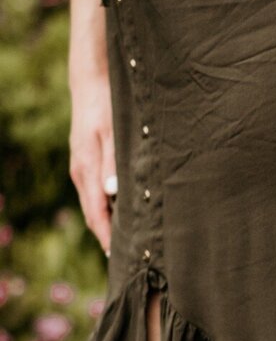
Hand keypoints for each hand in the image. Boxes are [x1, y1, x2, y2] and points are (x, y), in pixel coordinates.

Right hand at [69, 66, 115, 254]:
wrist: (92, 81)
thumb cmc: (108, 106)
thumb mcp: (114, 133)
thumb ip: (114, 164)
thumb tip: (112, 193)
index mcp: (87, 170)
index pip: (97, 215)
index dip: (109, 237)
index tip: (122, 258)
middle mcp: (82, 173)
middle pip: (94, 215)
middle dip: (108, 237)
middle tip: (128, 259)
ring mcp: (82, 168)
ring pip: (94, 205)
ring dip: (108, 223)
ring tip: (126, 243)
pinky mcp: (87, 162)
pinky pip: (95, 193)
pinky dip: (107, 207)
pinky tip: (121, 214)